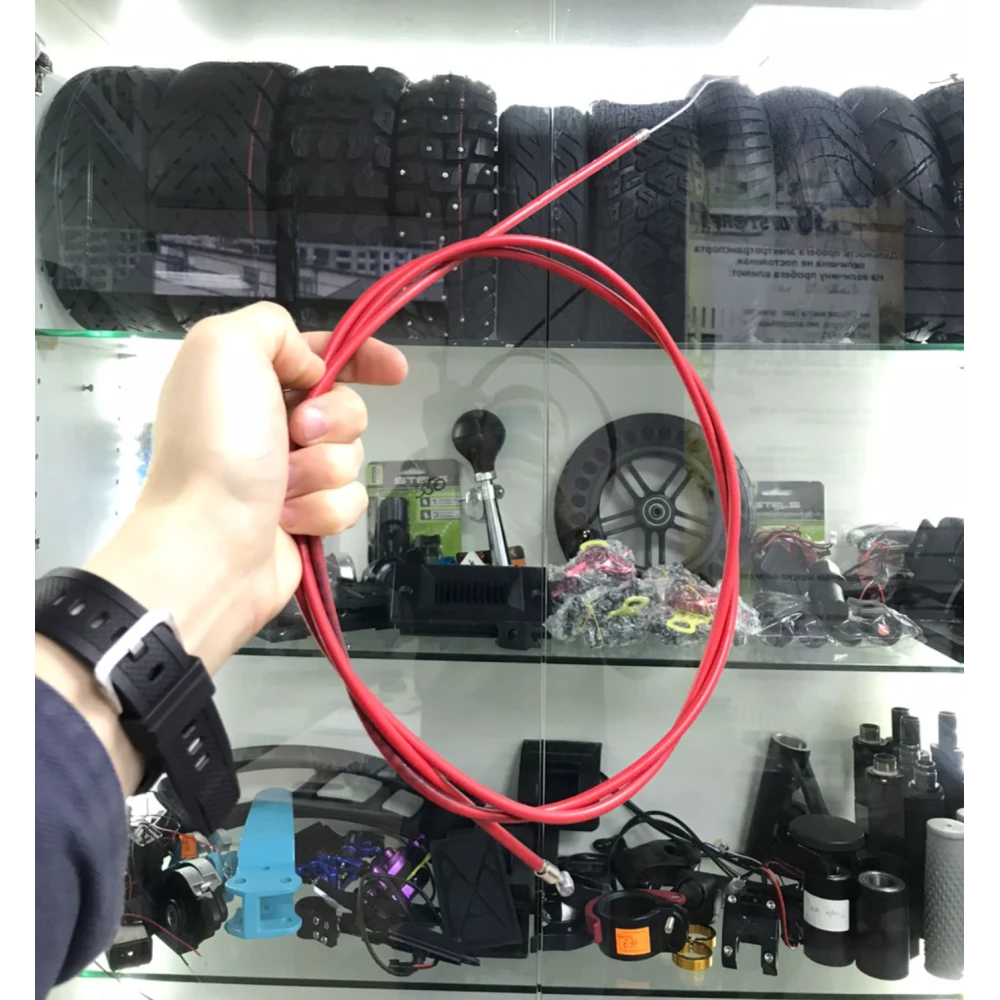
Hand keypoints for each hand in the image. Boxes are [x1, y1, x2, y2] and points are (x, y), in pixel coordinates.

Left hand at [84, 302, 406, 671]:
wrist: (209, 541)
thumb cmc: (217, 443)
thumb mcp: (225, 346)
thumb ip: (273, 327)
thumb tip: (309, 369)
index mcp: (247, 379)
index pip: (318, 355)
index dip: (361, 358)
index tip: (395, 371)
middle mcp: (268, 423)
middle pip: (346, 406)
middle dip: (334, 420)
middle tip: (298, 434)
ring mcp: (288, 473)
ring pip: (352, 456)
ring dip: (322, 469)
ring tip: (282, 486)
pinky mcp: (307, 517)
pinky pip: (350, 500)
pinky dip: (322, 508)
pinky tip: (288, 519)